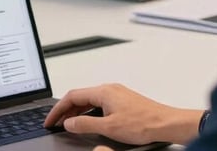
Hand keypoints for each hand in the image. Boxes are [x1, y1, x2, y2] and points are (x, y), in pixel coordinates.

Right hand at [44, 83, 202, 146]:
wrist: (166, 123)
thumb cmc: (143, 123)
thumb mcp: (109, 127)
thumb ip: (85, 125)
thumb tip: (69, 122)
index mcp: (103, 91)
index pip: (72, 96)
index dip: (58, 109)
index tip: (51, 120)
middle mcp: (109, 89)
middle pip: (80, 97)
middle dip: (65, 110)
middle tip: (55, 123)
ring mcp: (116, 93)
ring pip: (89, 100)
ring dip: (77, 112)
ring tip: (68, 124)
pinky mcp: (123, 100)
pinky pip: (99, 103)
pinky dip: (88, 111)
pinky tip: (88, 121)